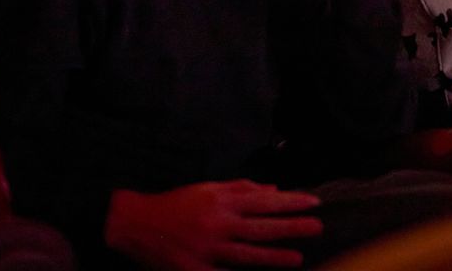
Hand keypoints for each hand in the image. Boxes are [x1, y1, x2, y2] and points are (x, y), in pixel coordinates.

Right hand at [104, 181, 322, 270]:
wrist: (135, 223)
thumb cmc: (176, 203)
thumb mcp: (208, 188)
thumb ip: (241, 189)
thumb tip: (272, 191)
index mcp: (220, 201)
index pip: (264, 201)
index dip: (290, 202)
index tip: (313, 203)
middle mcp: (216, 224)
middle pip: (260, 227)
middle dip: (291, 227)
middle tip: (317, 227)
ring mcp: (206, 250)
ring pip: (246, 254)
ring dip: (274, 256)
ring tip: (297, 257)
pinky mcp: (195, 270)